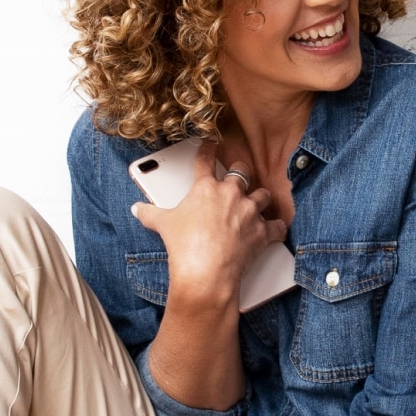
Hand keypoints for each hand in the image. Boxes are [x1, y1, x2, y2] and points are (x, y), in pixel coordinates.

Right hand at [131, 140, 287, 305]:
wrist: (205, 272)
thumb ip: (150, 214)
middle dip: (240, 172)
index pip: (205, 160)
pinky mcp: (262, 231)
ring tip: (256, 203)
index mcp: (205, 188)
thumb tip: (137, 209)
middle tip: (238, 174)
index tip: (211, 142)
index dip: (207, 149)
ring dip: (260, 198)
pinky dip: (277, 228)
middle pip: (241, 172)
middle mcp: (231, 194)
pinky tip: (276, 229)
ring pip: (262, 195)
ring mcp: (249, 212)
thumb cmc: (184, 247)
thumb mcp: (163, 225)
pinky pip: (277, 225)